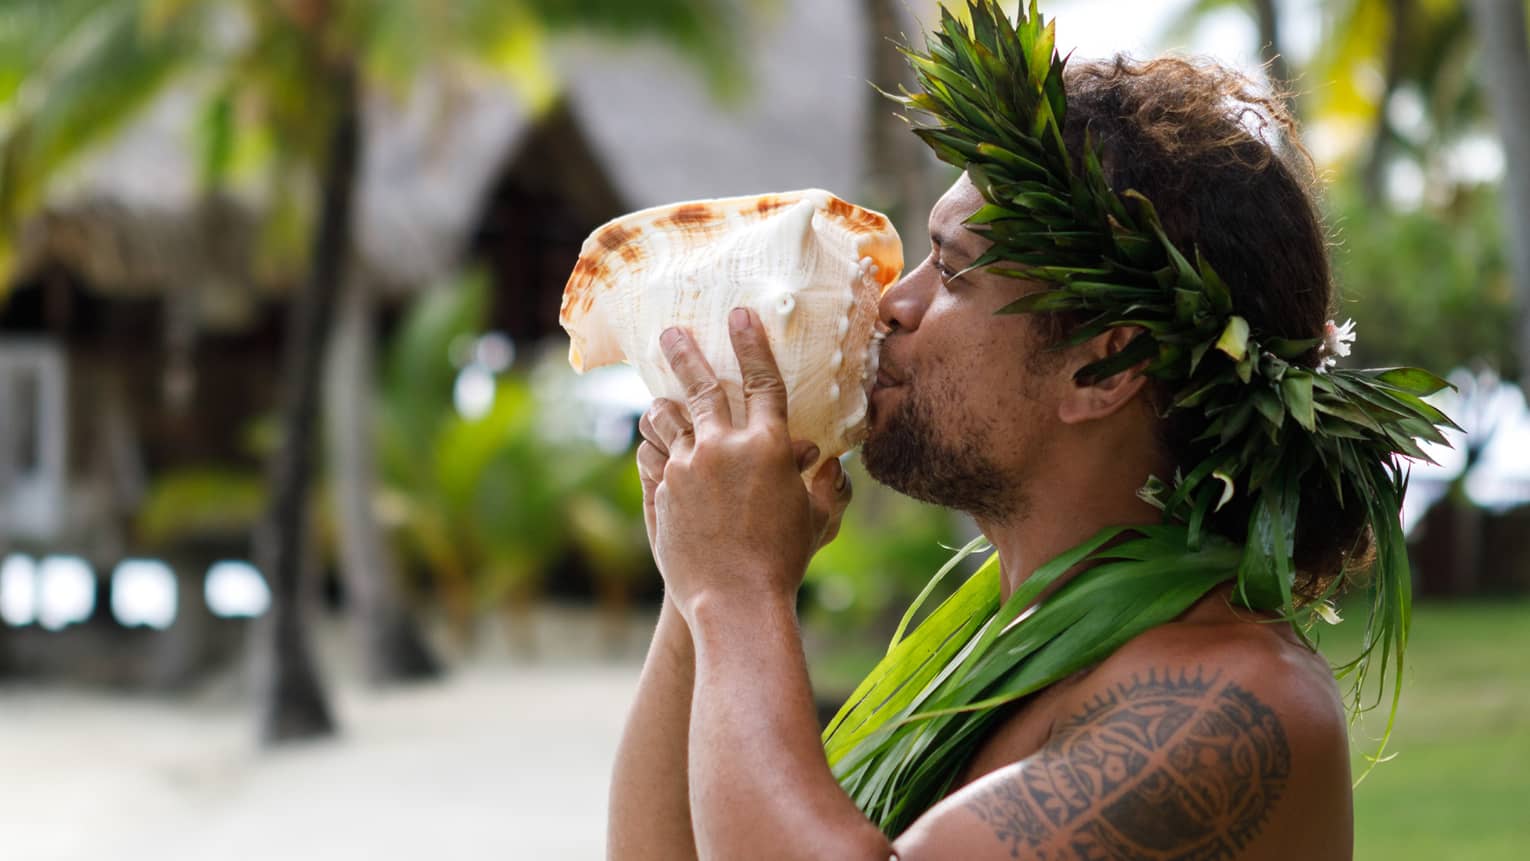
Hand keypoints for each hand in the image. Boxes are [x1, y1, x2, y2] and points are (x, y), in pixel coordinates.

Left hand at [642, 307, 850, 618]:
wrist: (735, 601)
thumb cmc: (783, 563)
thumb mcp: (815, 521)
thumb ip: (826, 487)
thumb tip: (831, 463)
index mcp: (770, 446)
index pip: (763, 380)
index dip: (752, 344)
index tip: (740, 314)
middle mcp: (725, 446)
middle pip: (702, 385)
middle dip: (685, 352)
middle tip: (670, 332)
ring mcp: (688, 465)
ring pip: (667, 416)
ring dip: (662, 403)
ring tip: (657, 398)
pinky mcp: (663, 488)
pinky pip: (653, 452)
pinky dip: (654, 444)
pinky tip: (653, 444)